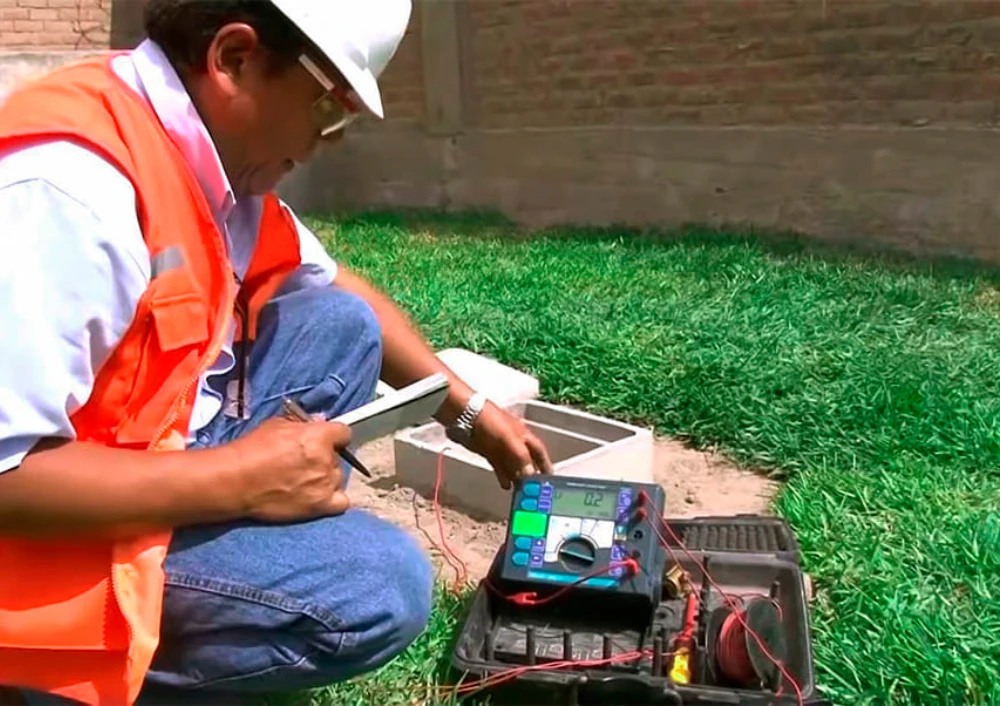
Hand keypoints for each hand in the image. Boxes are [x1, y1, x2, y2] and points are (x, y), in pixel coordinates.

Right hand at [229, 416, 351, 522]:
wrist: (236, 481)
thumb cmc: (252, 450)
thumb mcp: (277, 425)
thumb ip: (302, 425)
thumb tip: (317, 424)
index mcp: (319, 436)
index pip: (343, 433)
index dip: (334, 437)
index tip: (326, 441)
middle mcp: (327, 459)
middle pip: (338, 458)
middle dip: (324, 459)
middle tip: (303, 463)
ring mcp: (325, 484)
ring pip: (338, 479)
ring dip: (325, 479)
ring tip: (303, 482)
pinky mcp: (320, 505)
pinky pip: (342, 503)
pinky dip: (334, 500)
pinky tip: (318, 496)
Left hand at [464, 401, 553, 489]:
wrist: (466, 416)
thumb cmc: (491, 423)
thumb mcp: (510, 440)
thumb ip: (521, 458)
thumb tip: (530, 476)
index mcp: (525, 436)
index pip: (540, 452)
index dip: (545, 465)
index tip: (549, 480)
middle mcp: (515, 442)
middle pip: (527, 461)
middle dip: (531, 475)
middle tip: (534, 492)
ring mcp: (502, 448)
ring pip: (513, 466)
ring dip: (517, 478)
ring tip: (521, 493)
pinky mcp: (489, 452)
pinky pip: (500, 467)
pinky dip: (504, 476)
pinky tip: (506, 486)